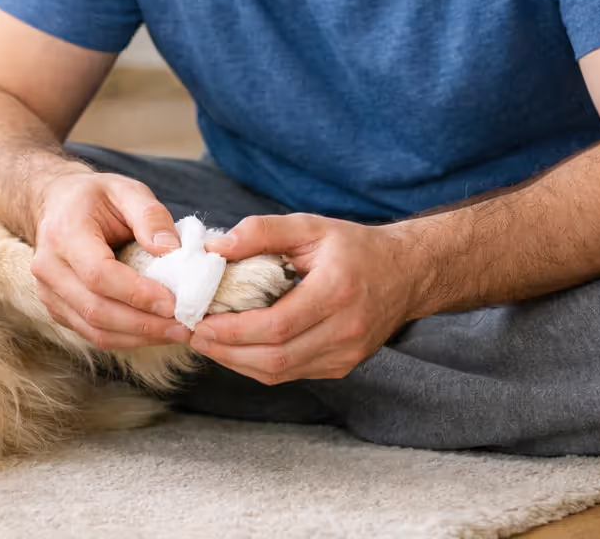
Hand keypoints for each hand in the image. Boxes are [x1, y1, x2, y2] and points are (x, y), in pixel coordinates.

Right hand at [30, 171, 192, 349]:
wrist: (57, 204)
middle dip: (144, 323)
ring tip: (176, 331)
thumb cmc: (95, 197)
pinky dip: (127, 338)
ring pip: (95, 330)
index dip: (137, 293)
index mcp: (64, 233)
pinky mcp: (57, 309)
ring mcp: (49, 293)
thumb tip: (172, 251)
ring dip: (139, 336)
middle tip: (184, 325)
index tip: (174, 301)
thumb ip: (151, 216)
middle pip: (96, 309)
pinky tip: (155, 331)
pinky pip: (93, 334)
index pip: (99, 274)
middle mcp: (49, 268)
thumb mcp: (126, 190)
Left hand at [190, 213, 424, 384]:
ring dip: (237, 362)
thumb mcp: (309, 226)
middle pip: (275, 357)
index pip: (276, 325)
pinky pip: (292, 373)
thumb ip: (262, 231)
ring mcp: (346, 354)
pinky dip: (258, 364)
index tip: (198, 321)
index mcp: (337, 292)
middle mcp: (345, 330)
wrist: (406, 273)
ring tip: (207, 342)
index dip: (232, 330)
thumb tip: (216, 248)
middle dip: (226, 351)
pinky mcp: (342, 365)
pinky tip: (237, 347)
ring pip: (280, 372)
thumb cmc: (354, 247)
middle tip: (192, 335)